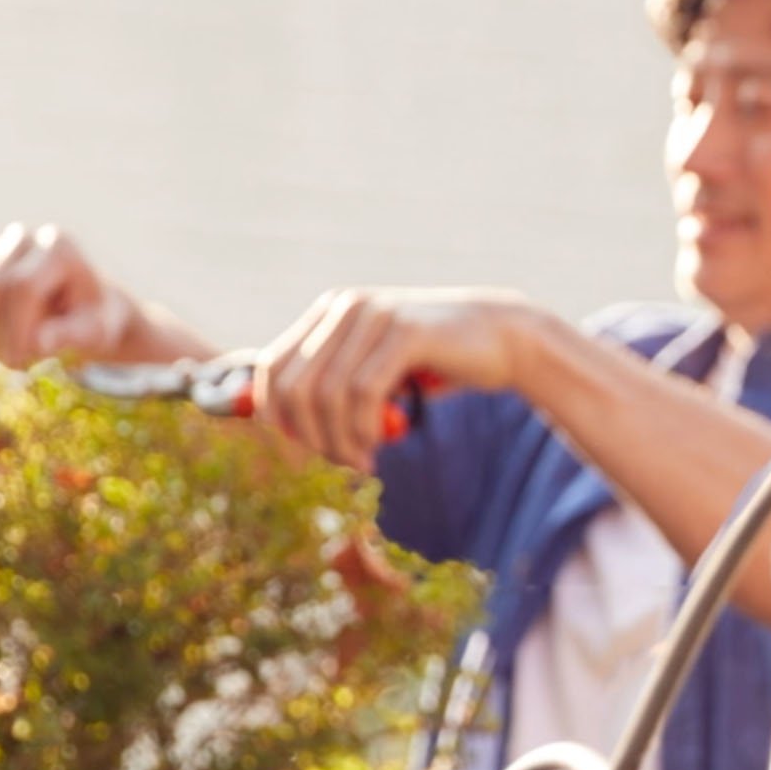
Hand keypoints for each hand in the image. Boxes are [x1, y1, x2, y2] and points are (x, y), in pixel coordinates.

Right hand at [0, 223, 148, 366]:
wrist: (79, 310)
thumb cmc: (93, 320)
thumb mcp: (95, 331)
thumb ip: (71, 336)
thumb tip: (38, 343)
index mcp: (58, 246)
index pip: (21, 286)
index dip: (14, 328)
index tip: (18, 363)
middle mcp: (21, 238)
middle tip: (20, 363)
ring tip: (14, 349)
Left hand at [253, 288, 542, 473]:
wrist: (503, 338)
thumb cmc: (436, 363)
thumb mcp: (375, 373)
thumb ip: (328, 387)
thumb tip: (267, 420)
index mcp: (330, 312)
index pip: (270, 368)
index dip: (276, 417)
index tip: (304, 451)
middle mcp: (345, 307)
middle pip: (292, 385)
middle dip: (308, 436)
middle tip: (340, 461)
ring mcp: (374, 315)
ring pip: (326, 394)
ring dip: (338, 441)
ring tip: (362, 461)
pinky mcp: (405, 331)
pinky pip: (363, 392)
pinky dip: (364, 430)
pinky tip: (378, 446)